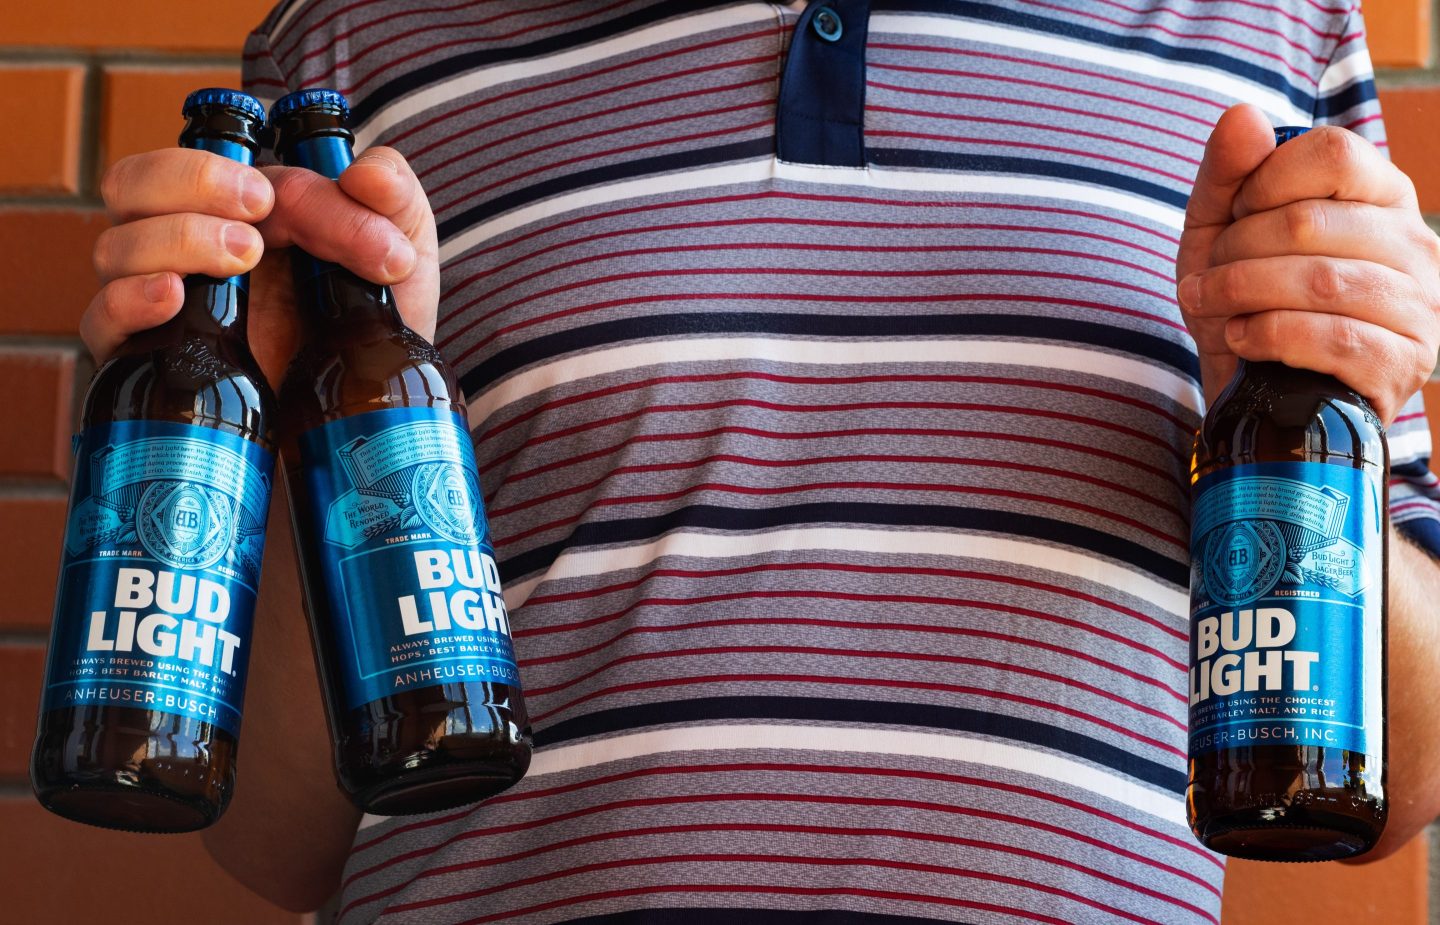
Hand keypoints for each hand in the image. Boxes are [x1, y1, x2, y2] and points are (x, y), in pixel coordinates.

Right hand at [84, 145, 439, 387]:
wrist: (369, 410)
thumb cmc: (376, 324)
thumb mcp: (402, 253)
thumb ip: (396, 198)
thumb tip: (365, 174)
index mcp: (235, 209)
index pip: (204, 164)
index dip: (243, 175)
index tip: (289, 203)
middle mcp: (185, 246)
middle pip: (133, 183)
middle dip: (189, 182)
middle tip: (258, 212)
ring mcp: (163, 303)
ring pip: (117, 245)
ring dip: (176, 239)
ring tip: (243, 259)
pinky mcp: (150, 362)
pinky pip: (102, 318)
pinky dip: (129, 299)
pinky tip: (174, 297)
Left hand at [1176, 103, 1439, 424]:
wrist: (1255, 390)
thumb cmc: (1245, 299)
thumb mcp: (1220, 231)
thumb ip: (1227, 172)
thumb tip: (1242, 116)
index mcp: (1382, 195)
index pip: (1334, 153)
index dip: (1265, 182)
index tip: (1234, 216)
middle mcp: (1416, 244)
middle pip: (1311, 222)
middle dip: (1236, 251)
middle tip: (1205, 278)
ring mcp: (1421, 306)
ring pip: (1321, 282)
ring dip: (1243, 294)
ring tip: (1211, 306)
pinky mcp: (1404, 363)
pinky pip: (1334, 340)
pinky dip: (1269, 336)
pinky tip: (1242, 340)